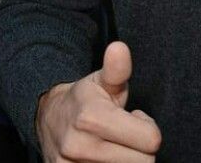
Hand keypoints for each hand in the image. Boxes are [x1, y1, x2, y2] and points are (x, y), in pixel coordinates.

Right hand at [36, 41, 160, 161]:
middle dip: (140, 149)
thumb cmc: (87, 98)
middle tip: (126, 135)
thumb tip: (119, 48)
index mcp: (92, 118)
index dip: (148, 129)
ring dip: (126, 161)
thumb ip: (117, 68)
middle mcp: (79, 147)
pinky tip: (106, 157)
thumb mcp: (103, 80)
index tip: (135, 119)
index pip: (151, 141)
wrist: (49, 119)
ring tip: (114, 145)